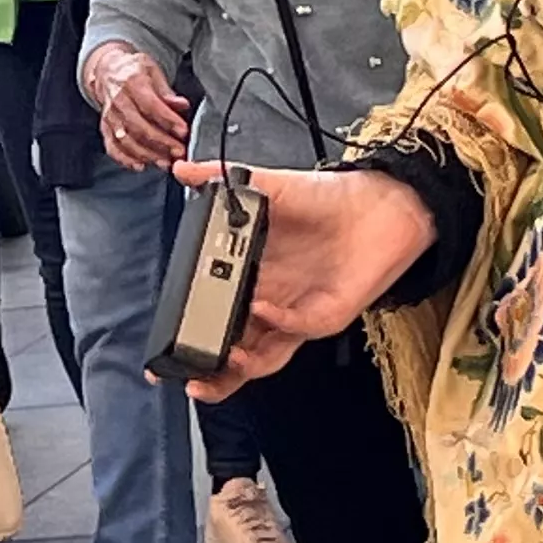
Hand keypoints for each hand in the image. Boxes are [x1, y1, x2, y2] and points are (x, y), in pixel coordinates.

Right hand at [84, 45, 190, 169]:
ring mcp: (109, 116)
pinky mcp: (105, 128)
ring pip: (126, 140)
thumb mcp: (152, 71)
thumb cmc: (133, 71)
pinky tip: (140, 165)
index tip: (183, 131)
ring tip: (164, 162)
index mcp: (131, 82)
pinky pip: (112, 146)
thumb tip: (182, 105)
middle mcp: (117, 100)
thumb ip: (166, 91)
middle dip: (160, 142)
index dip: (168, 120)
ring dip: (146, 154)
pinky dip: (125, 159)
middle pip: (138, 126)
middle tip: (178, 151)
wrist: (106, 71)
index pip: (150, 105)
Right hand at [172, 162, 439, 392]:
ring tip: (221, 354)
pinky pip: (300, 329)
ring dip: (240, 364)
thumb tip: (182, 170)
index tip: (163, 348)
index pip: (213, 319)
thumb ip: (221, 181)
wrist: (380, 203)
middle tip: (182, 372)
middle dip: (207, 369)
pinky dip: (278, 322)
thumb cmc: (327, 202)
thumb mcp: (267, 187)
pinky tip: (262, 308)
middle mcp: (271, 305)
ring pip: (264, 358)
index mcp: (251, 280)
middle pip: (233, 352)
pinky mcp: (328, 315)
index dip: (188, 336)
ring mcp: (299, 315)